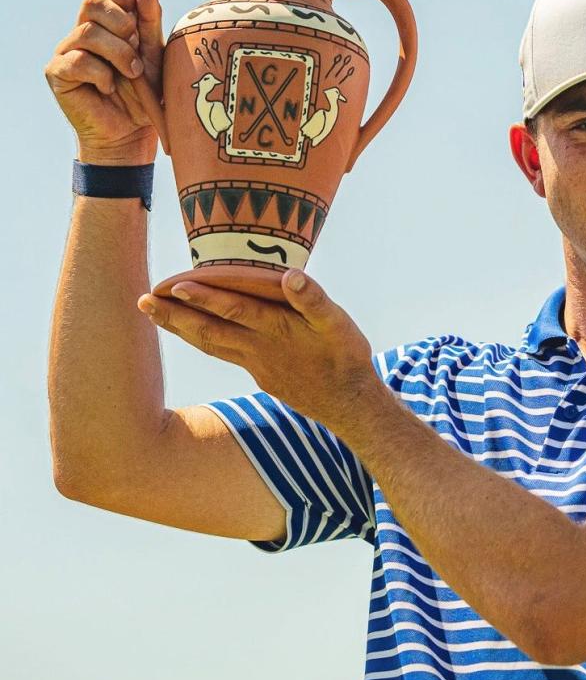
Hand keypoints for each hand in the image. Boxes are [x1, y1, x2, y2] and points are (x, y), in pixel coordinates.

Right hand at [45, 0, 163, 164]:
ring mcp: (68, 49)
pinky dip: (101, 75)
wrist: (131, 134)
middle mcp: (86, 29)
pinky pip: (78, 60)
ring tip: (132, 74)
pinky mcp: (57, 72)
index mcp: (111, 20)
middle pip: (93, 1)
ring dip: (118, 54)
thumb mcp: (154, 56)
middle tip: (137, 50)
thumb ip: (150, 21)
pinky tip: (108, 88)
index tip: (138, 14)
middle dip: (122, 23)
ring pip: (88, 32)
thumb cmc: (145, 95)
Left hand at [137, 270, 381, 436]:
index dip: (204, 298)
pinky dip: (201, 341)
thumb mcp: (339, 324)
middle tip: (142, 301)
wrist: (350, 403)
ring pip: (211, 343)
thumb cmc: (347, 356)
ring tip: (153, 313)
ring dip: (180, 328)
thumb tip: (292, 276)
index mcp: (278, 329)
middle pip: (210, 329)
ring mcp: (256, 363)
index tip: (173, 286)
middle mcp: (260, 347)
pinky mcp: (260, 374)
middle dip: (175, 315)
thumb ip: (313, 299)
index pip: (235, 309)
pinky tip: (189, 333)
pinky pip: (223, 352)